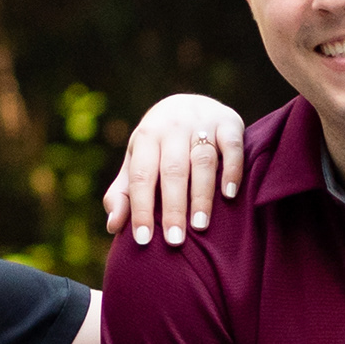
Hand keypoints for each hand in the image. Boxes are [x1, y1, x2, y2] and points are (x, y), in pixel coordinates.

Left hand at [102, 91, 244, 245]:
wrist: (190, 103)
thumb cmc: (159, 145)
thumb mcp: (137, 161)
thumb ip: (123, 193)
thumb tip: (113, 226)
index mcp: (146, 136)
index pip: (141, 175)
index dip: (140, 208)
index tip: (143, 239)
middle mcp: (172, 126)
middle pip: (173, 170)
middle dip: (173, 207)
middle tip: (174, 240)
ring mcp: (202, 121)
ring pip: (203, 160)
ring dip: (201, 194)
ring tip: (200, 226)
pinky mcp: (229, 122)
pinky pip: (232, 147)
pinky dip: (232, 170)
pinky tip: (229, 194)